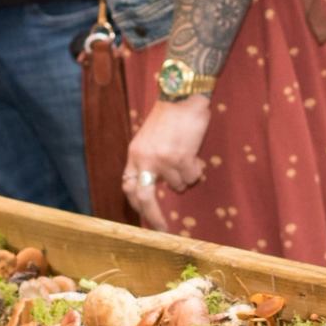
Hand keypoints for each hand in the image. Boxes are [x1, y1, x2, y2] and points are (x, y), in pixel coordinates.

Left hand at [123, 96, 212, 231]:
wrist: (183, 95)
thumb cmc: (170, 116)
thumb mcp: (149, 138)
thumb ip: (150, 160)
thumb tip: (158, 186)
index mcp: (135, 154)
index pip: (129, 187)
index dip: (136, 204)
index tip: (145, 216)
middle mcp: (145, 160)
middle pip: (144, 198)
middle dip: (153, 218)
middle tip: (163, 230)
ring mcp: (162, 160)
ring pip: (178, 185)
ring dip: (187, 176)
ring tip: (189, 157)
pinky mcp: (181, 158)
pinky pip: (192, 177)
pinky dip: (197, 170)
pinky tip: (196, 154)